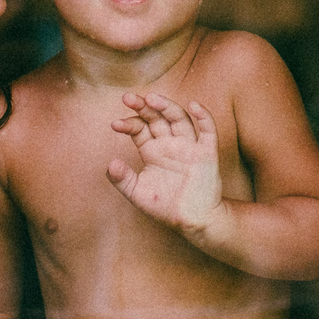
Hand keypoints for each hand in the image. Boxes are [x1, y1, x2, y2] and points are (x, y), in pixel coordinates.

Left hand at [108, 92, 222, 231]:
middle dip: (143, 107)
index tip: (115, 124)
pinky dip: (203, 116)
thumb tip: (111, 164)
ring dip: (167, 106)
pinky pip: (207, 131)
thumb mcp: (137, 194)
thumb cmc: (164, 206)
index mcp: (152, 150)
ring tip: (152, 98)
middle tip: (128, 97)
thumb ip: (122, 180)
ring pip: (179, 119)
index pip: (140, 128)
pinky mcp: (206, 153)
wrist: (192, 221)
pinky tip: (193, 106)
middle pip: (157, 118)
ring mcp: (188, 146)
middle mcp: (169, 144)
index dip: (128, 123)